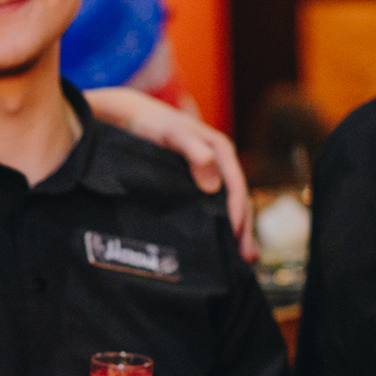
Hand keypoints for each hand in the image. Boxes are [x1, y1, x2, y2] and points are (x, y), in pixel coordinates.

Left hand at [83, 87, 253, 260]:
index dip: (237, 213)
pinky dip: (217, 222)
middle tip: (246, 260)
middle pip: (237, 198)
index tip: (234, 238)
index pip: (236, 186)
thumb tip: (213, 183)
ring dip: (234, 230)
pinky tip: (216, 241)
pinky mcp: (194, 179)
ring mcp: (207, 170)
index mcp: (220, 149)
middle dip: (243, 229)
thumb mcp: (171, 134)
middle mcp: (218, 161)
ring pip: (226, 203)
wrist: (128, 115)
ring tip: (238, 259)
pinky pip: (212, 203)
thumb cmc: (150, 123)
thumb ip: (192, 151)